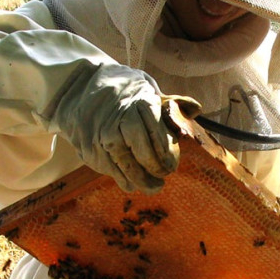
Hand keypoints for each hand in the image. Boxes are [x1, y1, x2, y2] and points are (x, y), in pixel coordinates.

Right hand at [52, 64, 199, 193]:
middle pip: (142, 152)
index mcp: (141, 104)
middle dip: (155, 169)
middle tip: (163, 177)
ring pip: (125, 163)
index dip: (167, 155)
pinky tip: (132, 184)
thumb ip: (173, 104)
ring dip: (141, 180)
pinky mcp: (89, 146)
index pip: (159, 135)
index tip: (172, 165)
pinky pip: (109, 168)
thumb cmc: (125, 97)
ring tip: (153, 187)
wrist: (82, 91)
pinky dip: (123, 179)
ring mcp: (102, 134)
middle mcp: (120, 119)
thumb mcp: (148, 93)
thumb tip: (197, 109)